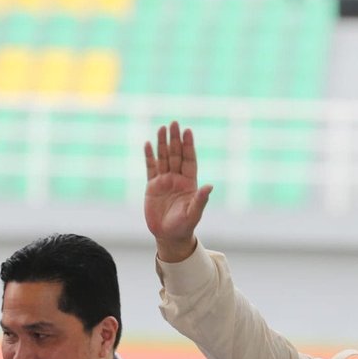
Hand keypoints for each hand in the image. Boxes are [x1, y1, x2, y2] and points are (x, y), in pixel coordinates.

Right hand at [144, 120, 212, 261]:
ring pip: (163, 158)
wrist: (169, 235)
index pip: (189, 160)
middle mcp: (177, 179)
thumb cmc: (184, 226)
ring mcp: (164, 181)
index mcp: (189, 183)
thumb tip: (210, 186)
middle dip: (175, 139)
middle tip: (174, 123)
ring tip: (162, 128)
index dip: (188, 146)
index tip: (188, 131)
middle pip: (176, 155)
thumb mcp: (193, 213)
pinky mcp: (152, 187)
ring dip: (162, 143)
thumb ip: (200, 200)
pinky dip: (149, 156)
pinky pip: (150, 168)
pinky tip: (148, 144)